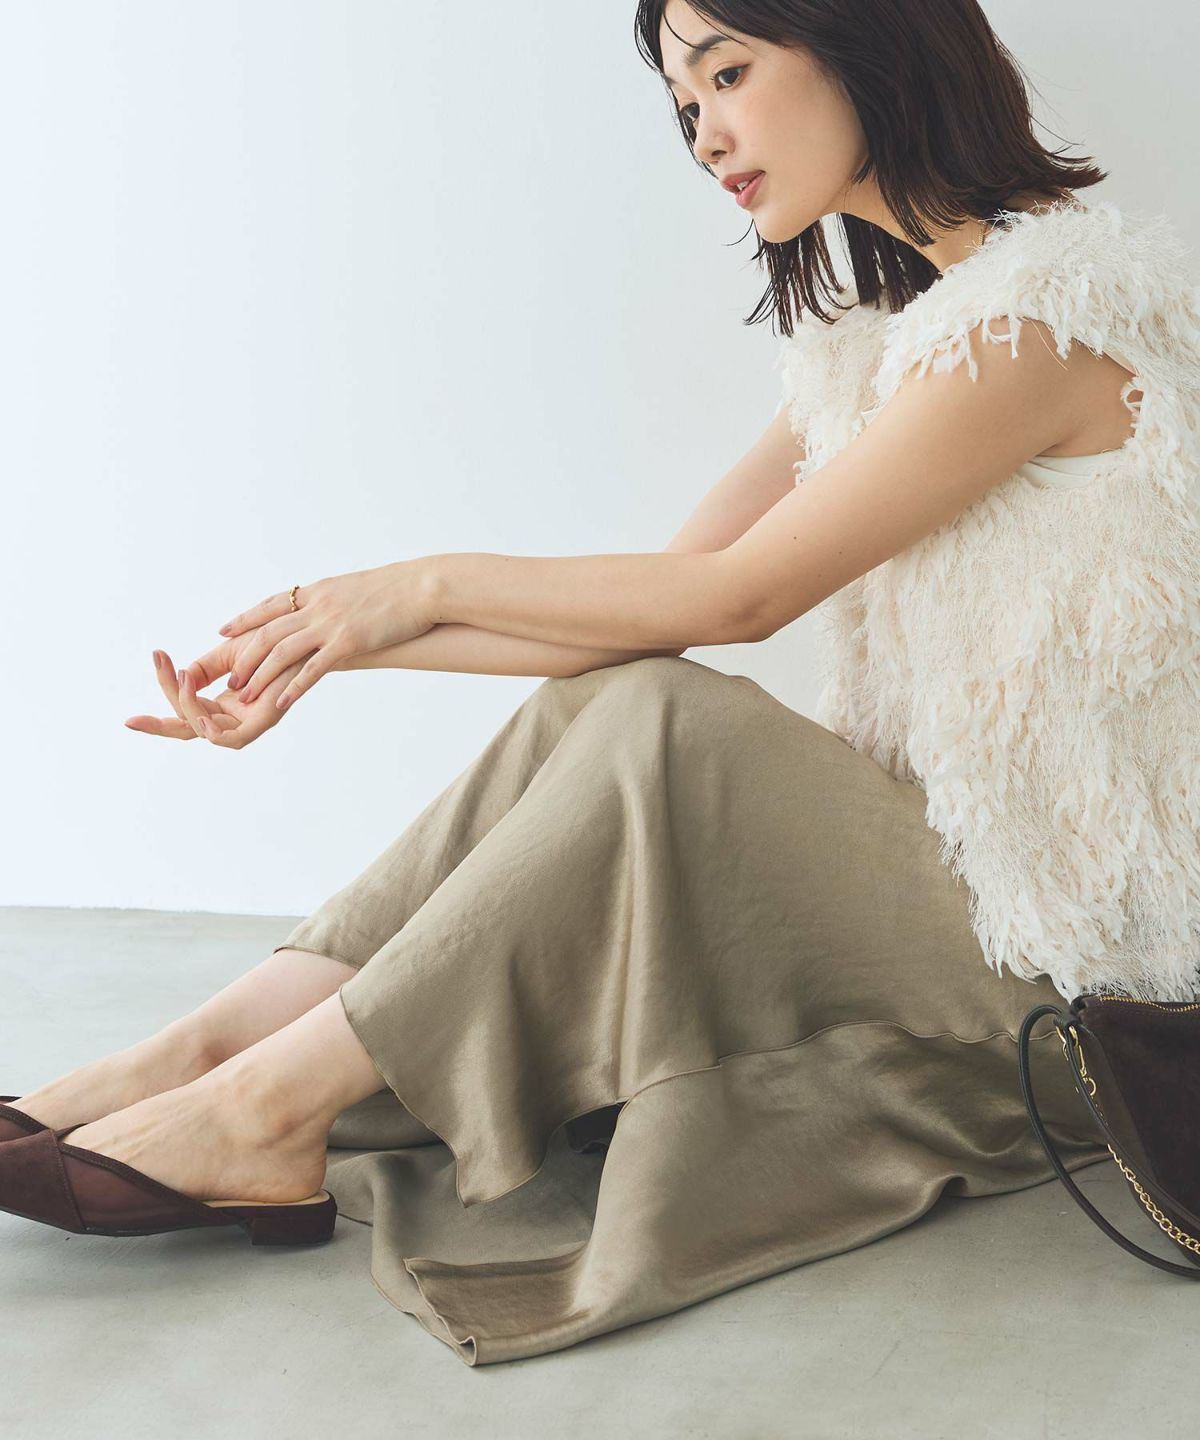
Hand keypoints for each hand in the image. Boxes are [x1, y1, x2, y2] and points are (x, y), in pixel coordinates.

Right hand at [124, 642, 306, 749]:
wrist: (304, 636)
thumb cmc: (274, 643)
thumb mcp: (228, 655)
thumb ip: (202, 670)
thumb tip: (179, 679)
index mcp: (224, 701)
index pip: (186, 705)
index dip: (166, 689)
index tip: (156, 656)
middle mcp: (235, 715)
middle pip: (189, 726)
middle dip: (159, 724)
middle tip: (131, 721)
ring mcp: (248, 721)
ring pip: (204, 729)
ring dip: (185, 707)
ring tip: (180, 678)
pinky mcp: (264, 723)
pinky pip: (232, 738)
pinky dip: (212, 729)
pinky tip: (199, 710)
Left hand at [216, 560, 433, 711]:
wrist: (423, 587)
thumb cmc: (399, 589)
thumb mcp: (356, 589)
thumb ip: (336, 600)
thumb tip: (330, 607)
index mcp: (318, 591)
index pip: (271, 604)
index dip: (246, 618)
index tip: (225, 630)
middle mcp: (317, 606)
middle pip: (268, 632)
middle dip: (245, 656)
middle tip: (230, 679)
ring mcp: (331, 624)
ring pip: (282, 651)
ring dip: (260, 675)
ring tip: (245, 696)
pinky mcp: (348, 642)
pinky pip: (313, 669)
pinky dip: (294, 687)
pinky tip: (281, 703)